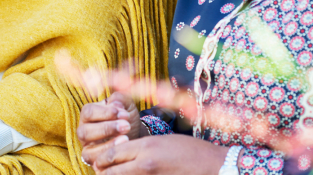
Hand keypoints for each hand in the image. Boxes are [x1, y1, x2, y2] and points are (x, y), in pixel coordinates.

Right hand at [78, 91, 145, 160]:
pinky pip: (94, 161)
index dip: (105, 113)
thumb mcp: (126, 105)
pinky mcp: (93, 160)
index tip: (124, 114)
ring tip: (126, 137)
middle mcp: (84, 130)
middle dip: (106, 129)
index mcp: (88, 114)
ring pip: (87, 149)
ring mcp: (87, 147)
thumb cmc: (126, 118)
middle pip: (84, 131)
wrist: (135, 134)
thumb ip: (120, 99)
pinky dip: (108, 155)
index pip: (88, 112)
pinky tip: (122, 147)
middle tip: (126, 126)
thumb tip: (115, 103)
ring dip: (108, 144)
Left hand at [82, 134, 228, 174]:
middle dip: (104, 171)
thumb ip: (141, 147)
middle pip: (112, 171)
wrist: (213, 166)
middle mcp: (145, 164)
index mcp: (146, 148)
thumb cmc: (190, 150)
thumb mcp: (162, 141)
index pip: (112, 153)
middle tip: (101, 170)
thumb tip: (121, 152)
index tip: (99, 160)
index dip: (103, 158)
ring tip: (114, 174)